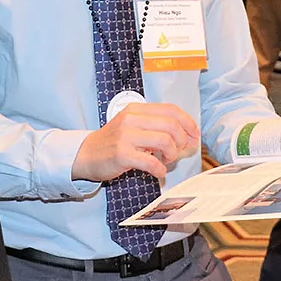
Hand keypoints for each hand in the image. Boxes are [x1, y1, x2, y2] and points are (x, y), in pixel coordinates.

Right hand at [72, 102, 199, 181]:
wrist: (86, 154)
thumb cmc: (114, 142)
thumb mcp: (134, 126)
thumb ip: (157, 127)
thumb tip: (187, 136)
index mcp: (137, 109)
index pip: (171, 109)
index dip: (188, 122)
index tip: (194, 135)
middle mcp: (131, 119)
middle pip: (171, 125)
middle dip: (182, 140)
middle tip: (178, 151)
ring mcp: (126, 136)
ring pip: (165, 141)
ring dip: (172, 154)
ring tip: (166, 160)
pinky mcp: (122, 154)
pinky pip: (151, 162)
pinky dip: (160, 169)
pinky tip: (157, 171)